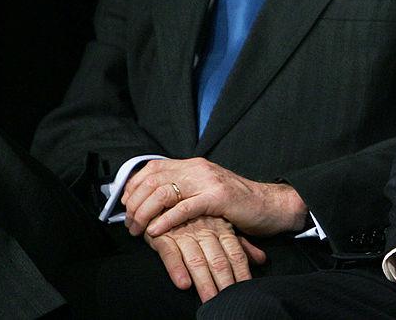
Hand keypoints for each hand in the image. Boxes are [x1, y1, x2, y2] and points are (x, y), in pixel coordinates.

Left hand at [122, 157, 306, 237]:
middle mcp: (198, 168)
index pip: (152, 168)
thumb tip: (150, 201)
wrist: (269, 205)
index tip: (125, 205)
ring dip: (145, 213)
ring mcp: (208, 181)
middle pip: (153, 180)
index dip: (133, 186)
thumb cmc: (236, 203)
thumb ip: (183, 190)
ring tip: (139, 230)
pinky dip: (165, 220)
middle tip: (130, 224)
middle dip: (135, 204)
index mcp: (193, 164)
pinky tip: (156, 231)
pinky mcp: (218, 197)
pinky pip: (184, 208)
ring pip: (164, 192)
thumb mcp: (205, 190)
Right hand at [144, 215, 266, 302]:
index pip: (235, 253)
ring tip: (210, 299)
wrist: (166, 197)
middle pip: (217, 259)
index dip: (241, 272)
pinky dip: (176, 269)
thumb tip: (262, 259)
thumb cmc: (195, 217)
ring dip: (203, 280)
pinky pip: (170, 253)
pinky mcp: (163, 236)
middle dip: (224, 281)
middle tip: (229, 299)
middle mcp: (204, 231)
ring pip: (196, 259)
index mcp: (220, 229)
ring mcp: (184, 233)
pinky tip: (183, 284)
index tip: (246, 288)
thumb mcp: (220, 226)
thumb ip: (240, 244)